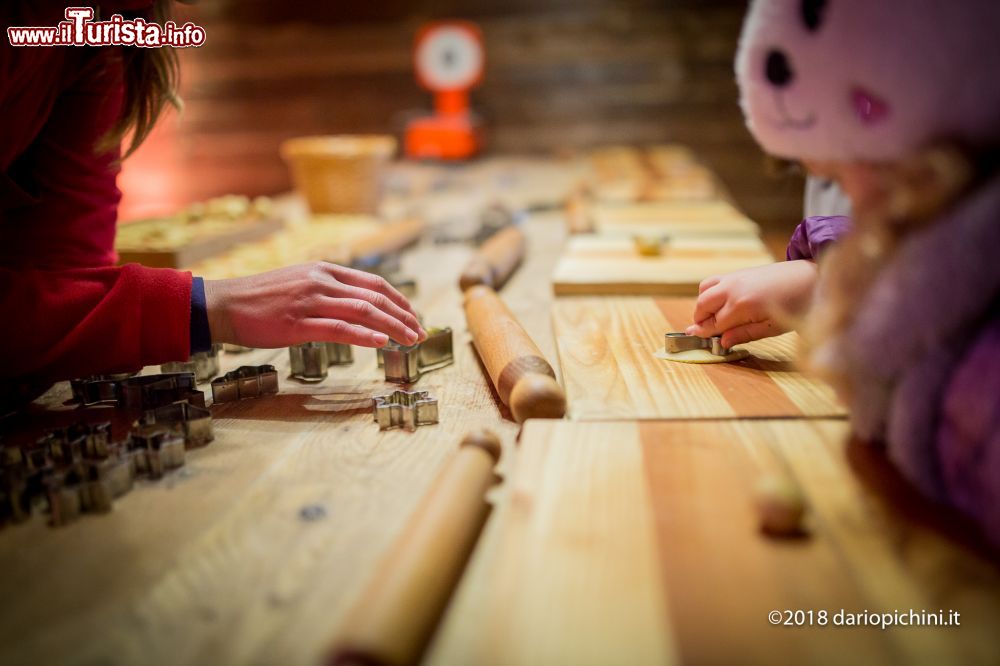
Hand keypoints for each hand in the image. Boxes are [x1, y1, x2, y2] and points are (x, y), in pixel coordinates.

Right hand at [203, 262, 426, 348]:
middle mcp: (321, 281)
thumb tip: (358, 304)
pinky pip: (338, 329)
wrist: (222, 304)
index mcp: (324, 269)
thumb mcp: (299, 282)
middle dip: (404, 316)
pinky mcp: (297, 323)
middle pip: (375, 297)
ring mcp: (310, 301)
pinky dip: (364, 336)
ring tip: (411, 340)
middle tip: (421, 332)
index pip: (374, 282)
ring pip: (363, 312)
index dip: (399, 300)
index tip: (414, 316)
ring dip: (393, 327)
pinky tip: (382, 343)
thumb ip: (328, 289)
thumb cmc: (261, 299)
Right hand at [685, 260, 817, 347]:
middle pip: (703, 305)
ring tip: (712, 317)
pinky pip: (713, 281)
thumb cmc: (796, 305)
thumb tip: (722, 342)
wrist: (810, 278)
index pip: (714, 323)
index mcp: (742, 305)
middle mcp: (733, 289)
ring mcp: (734, 278)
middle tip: (704, 331)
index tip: (696, 339)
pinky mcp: (738, 272)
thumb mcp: (772, 328)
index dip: (704, 333)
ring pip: (704, 290)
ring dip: (702, 304)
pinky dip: (709, 292)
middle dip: (700, 319)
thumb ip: (744, 334)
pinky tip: (720, 303)